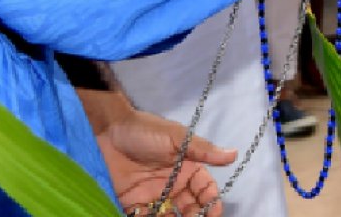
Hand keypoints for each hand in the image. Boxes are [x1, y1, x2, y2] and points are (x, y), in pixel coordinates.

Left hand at [97, 109, 235, 216]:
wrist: (106, 132)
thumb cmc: (145, 131)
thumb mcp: (176, 138)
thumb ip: (203, 150)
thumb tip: (234, 154)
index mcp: (187, 167)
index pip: (205, 189)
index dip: (211, 202)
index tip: (213, 214)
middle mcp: (173, 183)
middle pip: (190, 207)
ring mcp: (153, 194)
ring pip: (169, 216)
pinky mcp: (133, 203)